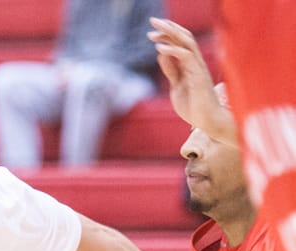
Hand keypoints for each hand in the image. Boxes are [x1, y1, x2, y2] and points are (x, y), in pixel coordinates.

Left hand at [148, 17, 234, 142]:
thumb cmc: (194, 107)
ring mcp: (199, 67)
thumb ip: (171, 71)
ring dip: (170, 33)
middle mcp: (196, 62)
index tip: (152, 32)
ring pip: (187, 42)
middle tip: (152, 20)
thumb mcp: (177, 87)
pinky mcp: (199, 75)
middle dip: (168, 27)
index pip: (180, 42)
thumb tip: (162, 54)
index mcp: (191, 64)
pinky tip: (160, 48)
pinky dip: (173, 50)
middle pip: (184, 37)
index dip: (167, 34)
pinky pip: (186, 56)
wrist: (207, 122)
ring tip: (154, 30)